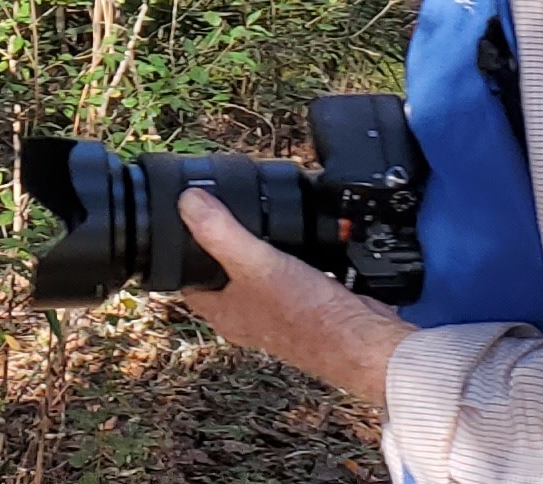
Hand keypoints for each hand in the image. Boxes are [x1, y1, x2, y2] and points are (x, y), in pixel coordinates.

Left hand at [170, 188, 413, 409]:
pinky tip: (297, 237)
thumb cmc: (308, 316)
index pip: (187, 278)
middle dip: (221, 243)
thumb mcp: (257, 264)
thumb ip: (221, 232)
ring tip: (257, 218)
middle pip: (221, 272)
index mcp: (224, 311)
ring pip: (256, 272)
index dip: (181, 249)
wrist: (361, 340)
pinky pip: (288, 274)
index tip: (183, 219)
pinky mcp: (305, 304)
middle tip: (222, 209)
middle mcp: (246, 314)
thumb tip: (188, 201)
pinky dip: (289, 255)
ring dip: (257, 248)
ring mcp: (276, 311)